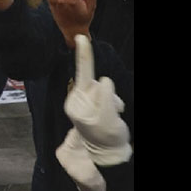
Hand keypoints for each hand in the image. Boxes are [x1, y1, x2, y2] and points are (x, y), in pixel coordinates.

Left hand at [63, 34, 130, 165]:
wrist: (111, 153)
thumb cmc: (107, 139)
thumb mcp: (106, 122)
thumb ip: (105, 101)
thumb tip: (104, 80)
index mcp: (75, 105)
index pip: (83, 76)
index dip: (84, 55)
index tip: (81, 38)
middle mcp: (78, 100)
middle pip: (98, 82)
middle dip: (109, 96)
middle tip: (111, 115)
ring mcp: (87, 101)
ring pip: (106, 88)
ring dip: (113, 101)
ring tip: (111, 118)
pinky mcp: (97, 102)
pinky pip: (110, 93)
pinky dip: (115, 102)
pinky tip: (113, 115)